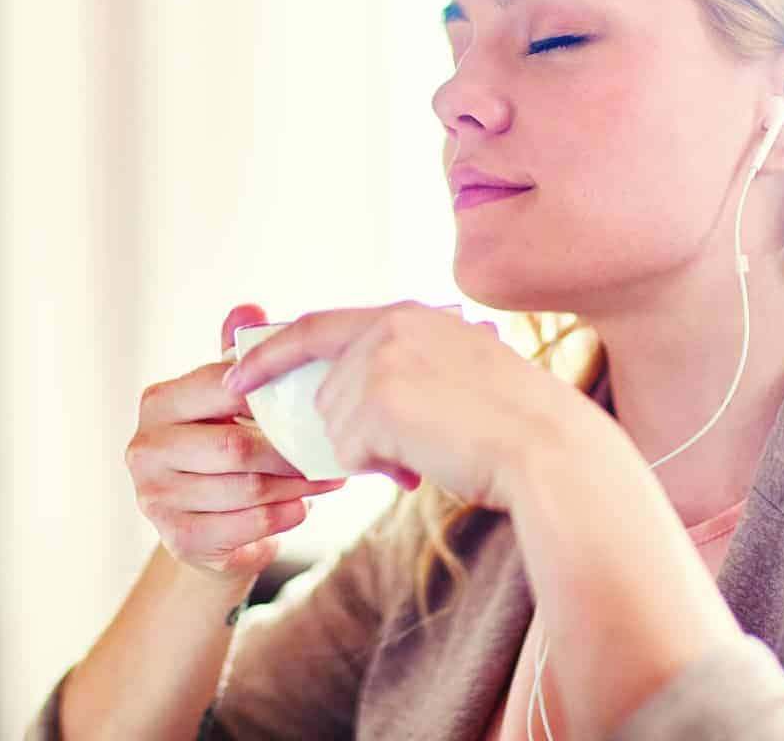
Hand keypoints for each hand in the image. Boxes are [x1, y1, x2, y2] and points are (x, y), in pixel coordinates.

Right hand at [123, 303, 347, 581]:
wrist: (206, 524)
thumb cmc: (222, 445)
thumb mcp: (227, 398)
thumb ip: (235, 354)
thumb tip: (249, 308)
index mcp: (158, 403)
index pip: (220, 387)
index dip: (270, 392)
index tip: (315, 394)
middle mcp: (145, 449)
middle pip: (235, 446)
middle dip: (292, 448)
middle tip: (334, 446)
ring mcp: (156, 498)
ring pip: (247, 488)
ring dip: (298, 485)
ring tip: (331, 476)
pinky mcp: (177, 539)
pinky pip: (246, 526)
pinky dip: (282, 516)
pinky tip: (303, 506)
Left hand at [221, 300, 588, 510]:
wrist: (547, 449)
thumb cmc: (513, 426)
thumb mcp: (459, 373)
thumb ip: (405, 369)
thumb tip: (347, 399)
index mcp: (409, 315)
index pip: (318, 327)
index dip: (271, 352)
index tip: (236, 374)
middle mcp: (389, 327)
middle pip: (326, 391)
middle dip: (353, 431)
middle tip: (411, 448)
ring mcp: (381, 360)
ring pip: (334, 424)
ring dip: (371, 451)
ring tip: (429, 451)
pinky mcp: (378, 399)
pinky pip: (346, 451)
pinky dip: (376, 468)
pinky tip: (421, 462)